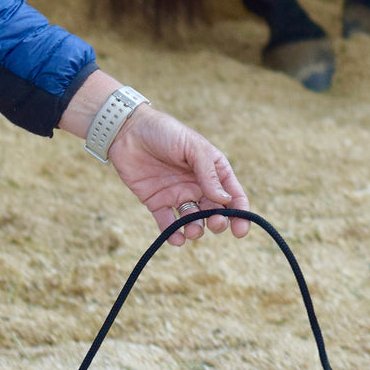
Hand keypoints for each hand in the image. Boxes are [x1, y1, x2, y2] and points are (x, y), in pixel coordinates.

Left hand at [108, 104, 250, 244]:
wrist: (128, 132)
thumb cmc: (166, 132)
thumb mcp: (193, 148)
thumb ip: (209, 174)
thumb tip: (225, 200)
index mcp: (213, 168)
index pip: (232, 193)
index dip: (240, 212)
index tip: (241, 229)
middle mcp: (198, 184)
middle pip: (215, 211)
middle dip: (218, 222)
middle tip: (215, 224)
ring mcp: (178, 194)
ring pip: (193, 220)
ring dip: (196, 229)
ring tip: (192, 230)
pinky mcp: (157, 202)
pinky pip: (168, 223)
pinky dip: (173, 234)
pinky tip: (176, 238)